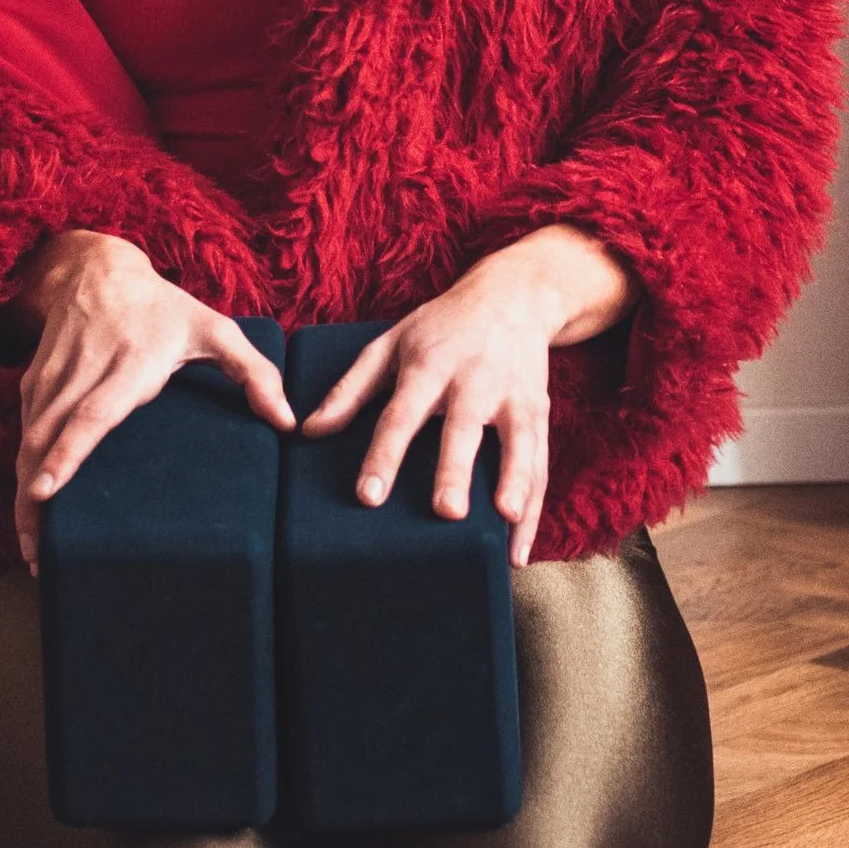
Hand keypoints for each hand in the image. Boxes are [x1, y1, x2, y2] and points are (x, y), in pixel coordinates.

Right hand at [11, 229, 294, 572]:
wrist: (92, 266)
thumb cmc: (162, 307)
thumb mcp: (215, 328)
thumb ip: (255, 373)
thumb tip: (287, 423)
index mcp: (130, 363)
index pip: (92, 413)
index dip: (67, 454)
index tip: (46, 492)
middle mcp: (83, 371)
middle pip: (47, 440)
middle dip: (35, 500)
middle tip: (39, 558)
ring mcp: (52, 377)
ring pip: (27, 442)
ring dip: (24, 496)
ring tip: (34, 551)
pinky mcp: (33, 383)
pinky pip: (23, 433)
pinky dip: (23, 472)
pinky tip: (32, 512)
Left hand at [298, 225, 634, 566]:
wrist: (512, 294)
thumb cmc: (440, 327)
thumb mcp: (390, 344)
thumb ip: (349, 389)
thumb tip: (308, 432)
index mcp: (429, 365)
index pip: (401, 414)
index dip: (384, 455)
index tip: (368, 496)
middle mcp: (473, 380)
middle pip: (462, 429)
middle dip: (456, 469)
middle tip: (447, 512)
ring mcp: (512, 396)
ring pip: (516, 444)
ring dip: (514, 482)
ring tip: (506, 519)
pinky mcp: (538, 413)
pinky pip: (540, 464)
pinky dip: (534, 506)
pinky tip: (518, 552)